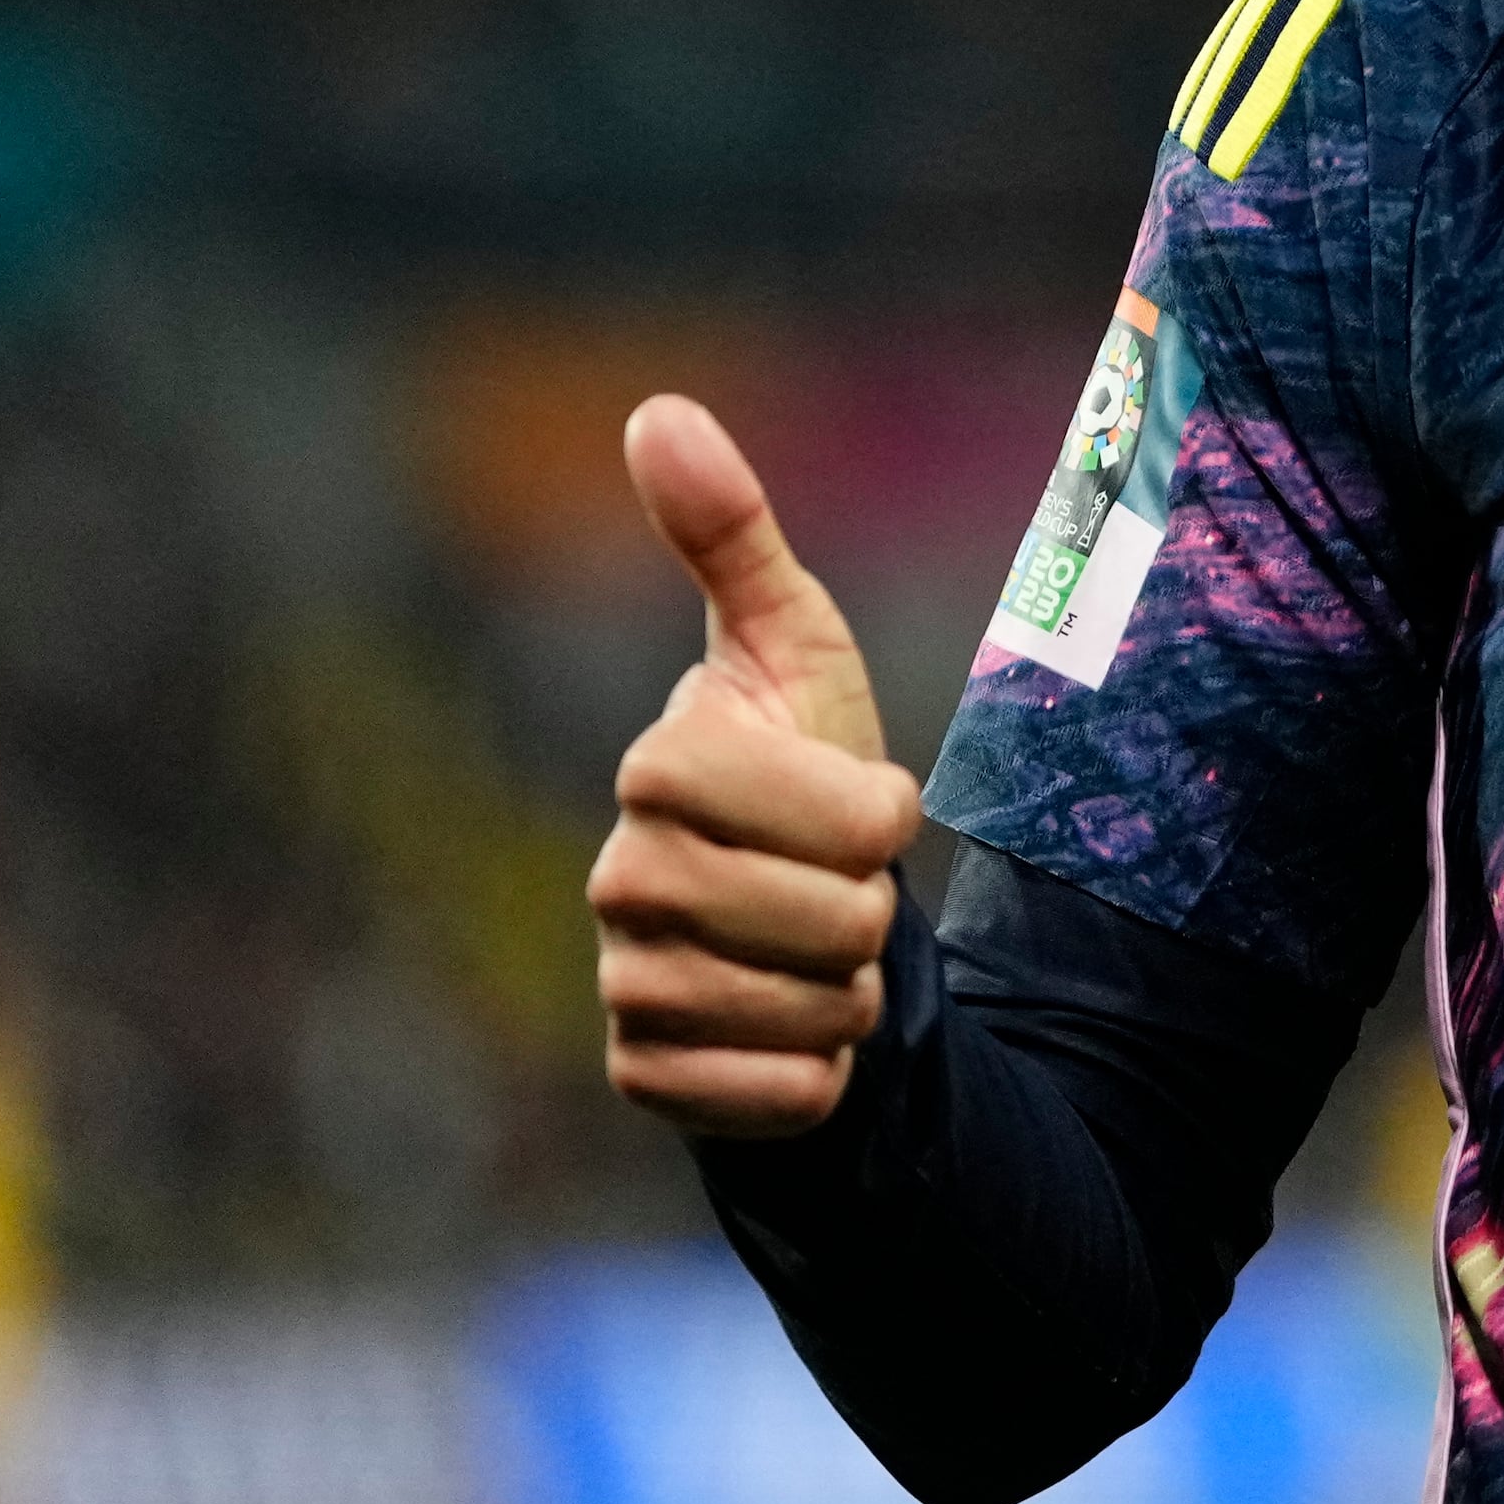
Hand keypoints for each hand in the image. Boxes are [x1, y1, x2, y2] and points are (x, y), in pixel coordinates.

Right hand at [588, 393, 921, 1137]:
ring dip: (849, 989)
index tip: (865, 803)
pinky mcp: (643, 1078)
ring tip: (811, 951)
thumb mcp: (794, 647)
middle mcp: (619, 877)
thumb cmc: (801, 769)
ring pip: (817, 1009)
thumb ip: (734, 533)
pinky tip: (785, 1030)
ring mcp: (623, 982)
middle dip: (874, 910)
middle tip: (837, 890)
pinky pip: (783, 1094)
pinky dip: (816, 1074)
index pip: (849, 817)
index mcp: (658, 765)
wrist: (785, 926)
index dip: (884, 815)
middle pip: (840, 917)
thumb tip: (657, 409)